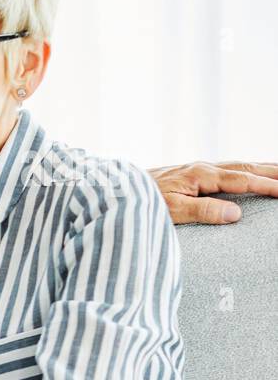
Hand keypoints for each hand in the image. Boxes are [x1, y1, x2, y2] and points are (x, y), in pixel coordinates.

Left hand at [149, 162, 277, 223]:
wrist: (117, 188)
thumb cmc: (141, 200)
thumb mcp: (170, 210)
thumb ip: (202, 211)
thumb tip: (236, 214)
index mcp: (200, 175)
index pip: (242, 180)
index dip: (268, 186)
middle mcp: (202, 168)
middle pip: (247, 167)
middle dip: (274, 171)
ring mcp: (198, 169)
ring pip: (240, 165)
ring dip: (265, 167)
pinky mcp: (193, 174)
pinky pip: (229, 169)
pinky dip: (248, 169)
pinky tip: (255, 173)